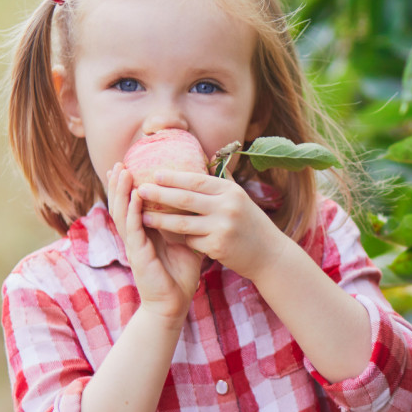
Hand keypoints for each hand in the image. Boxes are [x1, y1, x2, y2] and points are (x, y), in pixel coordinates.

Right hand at [106, 163, 202, 319]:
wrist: (174, 303)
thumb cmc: (180, 274)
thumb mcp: (183, 242)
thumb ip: (183, 223)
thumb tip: (199, 203)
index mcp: (145, 232)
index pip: (133, 204)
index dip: (129, 187)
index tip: (129, 165)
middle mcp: (136, 236)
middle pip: (122, 205)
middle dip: (119, 184)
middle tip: (118, 162)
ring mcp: (134, 245)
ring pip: (123, 213)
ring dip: (121, 192)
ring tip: (121, 171)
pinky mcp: (138, 255)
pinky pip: (134, 229)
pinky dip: (133, 211)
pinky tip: (135, 196)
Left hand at [135, 170, 290, 279]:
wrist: (270, 255)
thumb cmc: (251, 224)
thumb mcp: (240, 199)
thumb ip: (222, 180)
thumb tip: (206, 156)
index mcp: (230, 191)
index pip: (197, 180)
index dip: (174, 177)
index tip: (155, 174)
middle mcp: (227, 206)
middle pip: (185, 199)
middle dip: (159, 194)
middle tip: (140, 190)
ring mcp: (223, 227)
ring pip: (182, 223)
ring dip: (160, 220)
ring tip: (142, 217)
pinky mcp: (218, 247)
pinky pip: (191, 241)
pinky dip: (182, 240)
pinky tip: (172, 240)